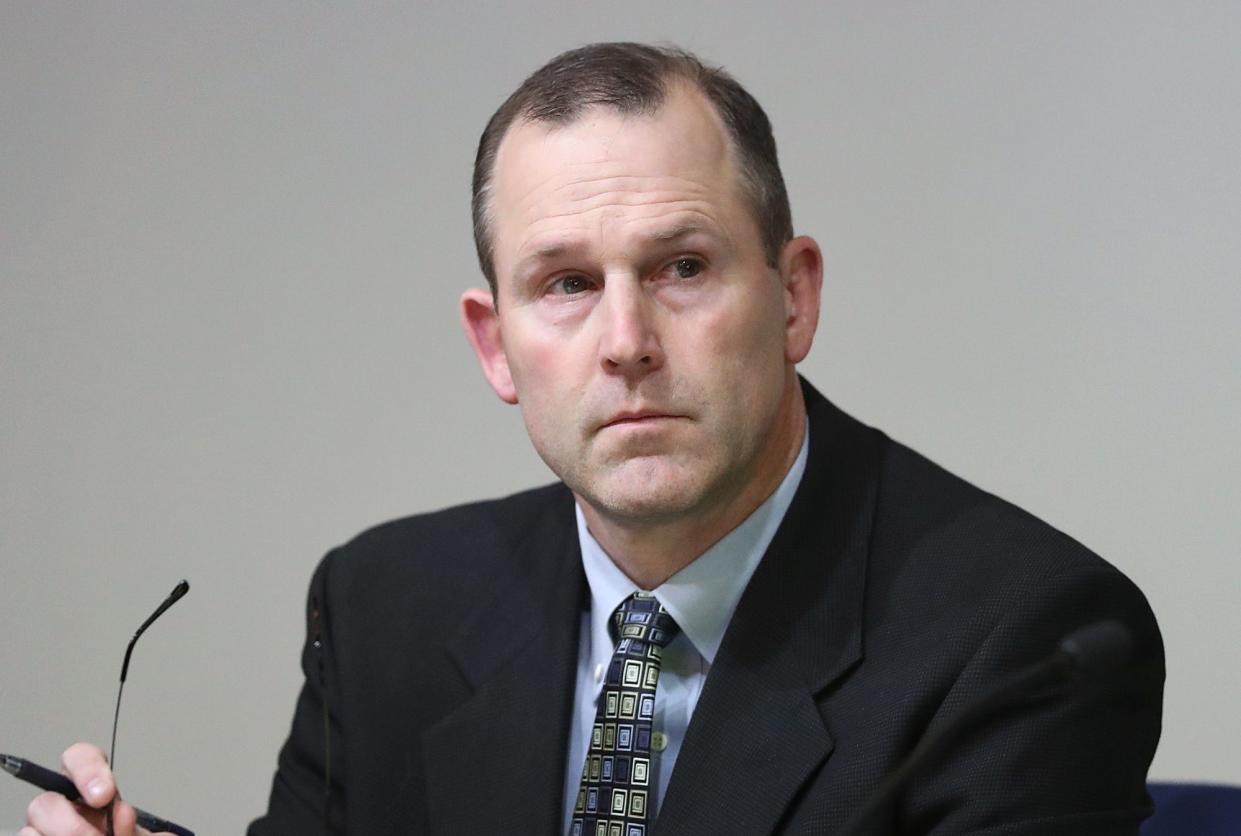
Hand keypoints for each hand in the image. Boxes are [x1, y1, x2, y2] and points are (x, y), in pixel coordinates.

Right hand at [20, 743, 153, 835]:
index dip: (88, 771)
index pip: (79, 758)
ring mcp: (43, 829)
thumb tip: (122, 815)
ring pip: (30, 832)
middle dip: (71, 827)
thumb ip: (135, 823)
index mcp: (91, 790)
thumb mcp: (141, 832)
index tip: (105, 795)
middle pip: (44, 803)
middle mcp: (61, 807)